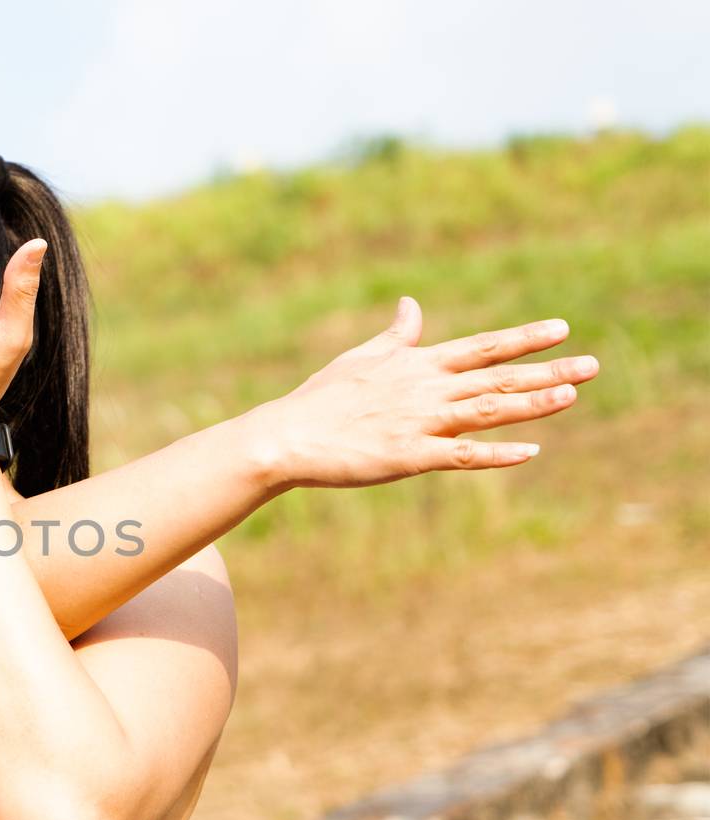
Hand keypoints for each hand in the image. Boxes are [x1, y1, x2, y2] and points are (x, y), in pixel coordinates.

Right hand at [250, 297, 599, 490]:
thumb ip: (396, 337)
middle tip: (592, 365)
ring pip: (487, 410)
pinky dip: (496, 454)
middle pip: (497, 378)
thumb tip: (411, 304)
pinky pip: (461, 455)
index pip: (480, 347)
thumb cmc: (320, 399)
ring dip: (532, 403)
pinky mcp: (408, 456)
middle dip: (547, 370)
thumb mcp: (360, 358)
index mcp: (416, 365)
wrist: (287, 435)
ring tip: (572, 394)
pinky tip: (529, 452)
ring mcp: (419, 422)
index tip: (560, 328)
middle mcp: (426, 389)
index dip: (521, 338)